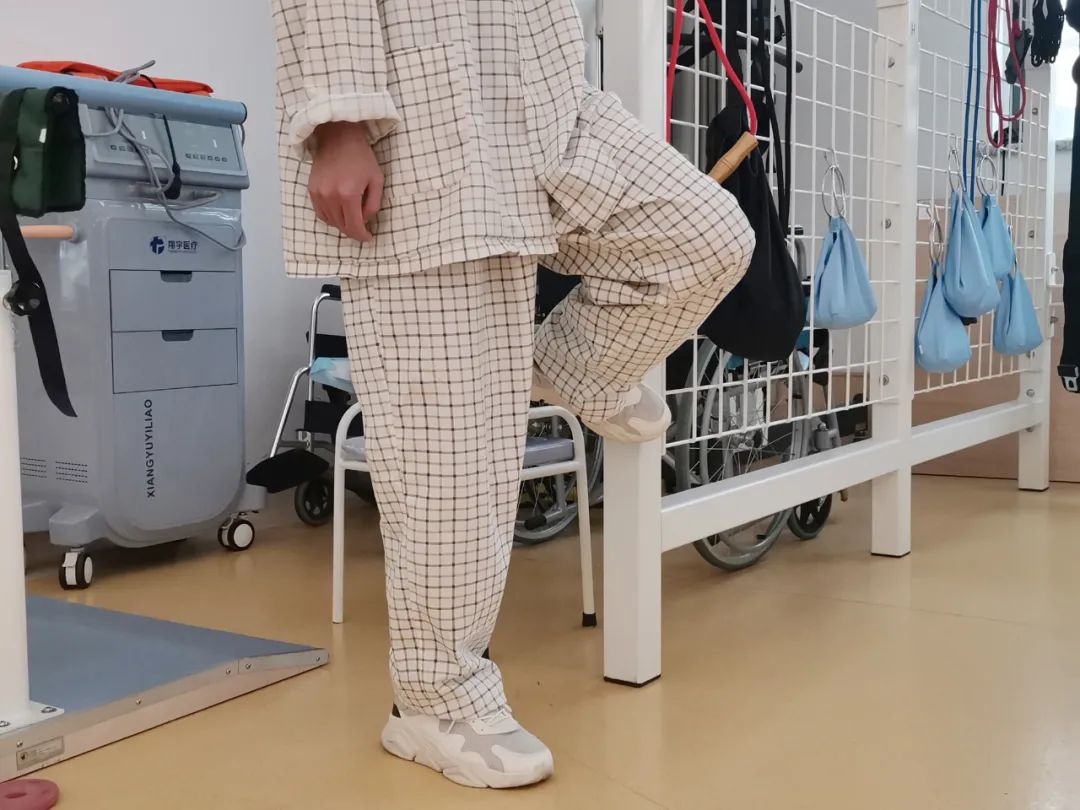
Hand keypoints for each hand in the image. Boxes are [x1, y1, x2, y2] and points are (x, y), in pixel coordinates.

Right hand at [309, 122, 383, 241]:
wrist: (338, 137)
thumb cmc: (361, 157)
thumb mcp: (376, 180)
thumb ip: (373, 204)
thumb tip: (365, 221)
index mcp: (349, 194)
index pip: (354, 226)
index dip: (362, 236)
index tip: (368, 238)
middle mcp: (331, 196)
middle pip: (341, 226)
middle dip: (353, 231)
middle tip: (362, 228)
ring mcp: (319, 193)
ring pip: (330, 222)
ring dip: (342, 225)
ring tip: (352, 219)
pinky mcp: (311, 190)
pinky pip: (320, 213)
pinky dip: (330, 217)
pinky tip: (339, 212)